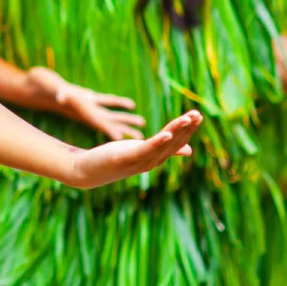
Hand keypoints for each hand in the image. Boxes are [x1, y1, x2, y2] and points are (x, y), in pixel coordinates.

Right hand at [26, 66, 146, 139]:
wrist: (33, 86)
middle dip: (125, 128)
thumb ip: (56, 90)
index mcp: (79, 108)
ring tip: (141, 123)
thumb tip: (62, 96)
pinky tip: (130, 104)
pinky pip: (106, 100)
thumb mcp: (47, 85)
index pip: (99, 122)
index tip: (126, 141)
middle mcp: (85, 110)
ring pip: (109, 112)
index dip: (113, 131)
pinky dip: (117, 102)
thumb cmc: (38, 83)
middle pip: (109, 121)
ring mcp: (86, 104)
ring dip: (125, 117)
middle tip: (143, 138)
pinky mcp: (86, 97)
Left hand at [64, 110, 202, 188]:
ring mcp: (139, 162)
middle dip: (186, 128)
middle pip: (173, 144)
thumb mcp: (140, 151)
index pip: (176, 142)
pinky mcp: (127, 159)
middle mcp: (150, 161)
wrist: (88, 171)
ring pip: (163, 145)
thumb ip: (161, 148)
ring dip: (177, 132)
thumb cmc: (114, 159)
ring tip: (188, 118)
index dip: (187, 129)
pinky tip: (167, 134)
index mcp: (154, 158)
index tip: (198, 115)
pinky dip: (158, 142)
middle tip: (198, 114)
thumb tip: (187, 149)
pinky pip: (146, 150)